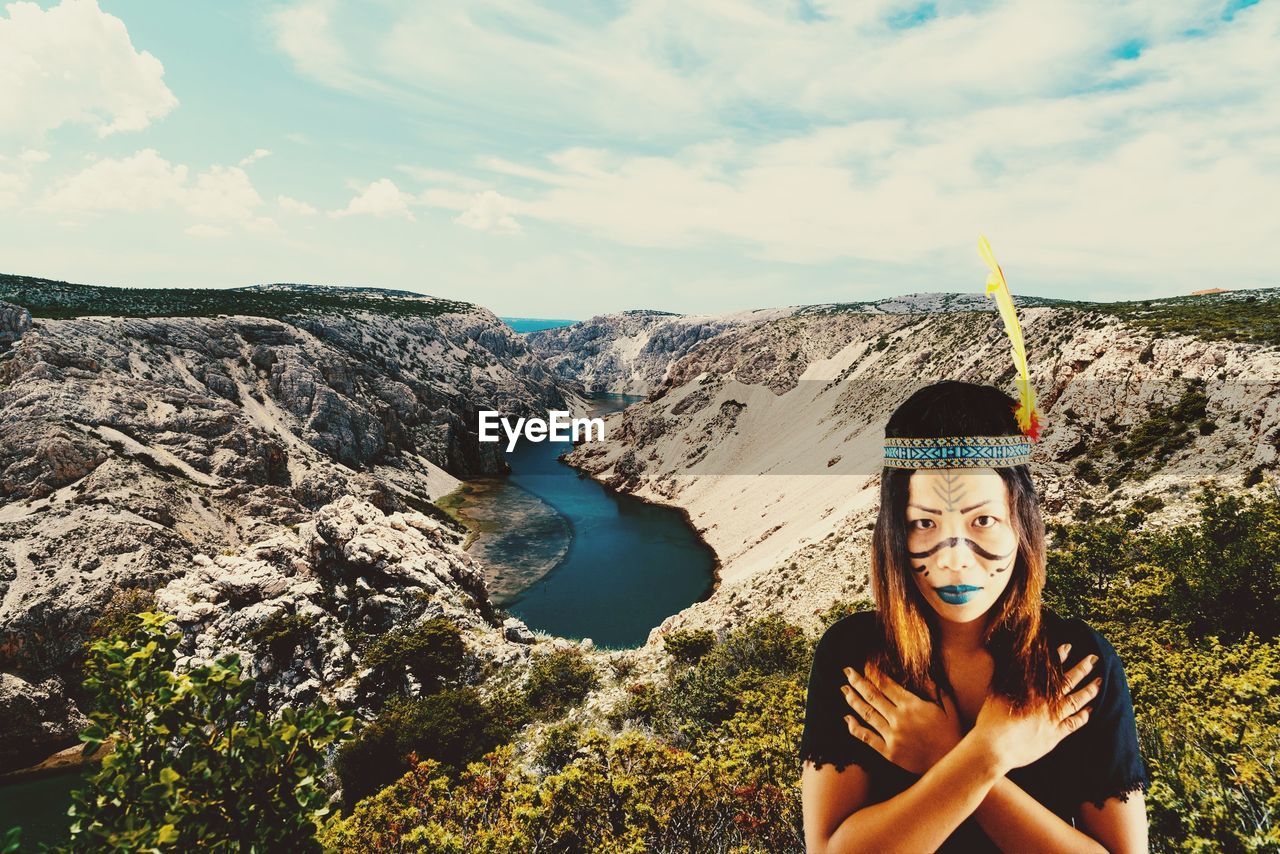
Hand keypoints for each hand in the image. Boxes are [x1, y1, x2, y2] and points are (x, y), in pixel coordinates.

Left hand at [841, 664, 962, 774]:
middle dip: (858, 681)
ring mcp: (892, 736)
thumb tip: (924, 672)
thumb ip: (934, 689)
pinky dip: (855, 728)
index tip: (865, 664)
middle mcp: (899, 718)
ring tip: (844, 689)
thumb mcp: (948, 706)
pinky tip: (847, 719)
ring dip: (853, 700)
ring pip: (867, 714)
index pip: (886, 684)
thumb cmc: (951, 733)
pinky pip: (867, 738)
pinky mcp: (889, 753)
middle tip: (847, 671)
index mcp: (912, 705)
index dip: (873, 673)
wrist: (950, 763)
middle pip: (872, 695)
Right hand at [972, 647, 1099, 773]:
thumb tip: (1010, 665)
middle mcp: (1045, 702)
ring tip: (1100, 681)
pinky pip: (1074, 724)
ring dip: (1089, 690)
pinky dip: (1084, 716)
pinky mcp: (1054, 735)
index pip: (1049, 668)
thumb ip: (1005, 678)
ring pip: (1076, 701)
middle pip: (1068, 682)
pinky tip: (1091, 710)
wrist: (995, 747)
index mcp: (1031, 689)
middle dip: (1082, 669)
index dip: (1060, 656)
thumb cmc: (991, 720)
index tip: (1069, 646)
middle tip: (1093, 659)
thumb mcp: (995, 693)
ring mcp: (1052, 718)